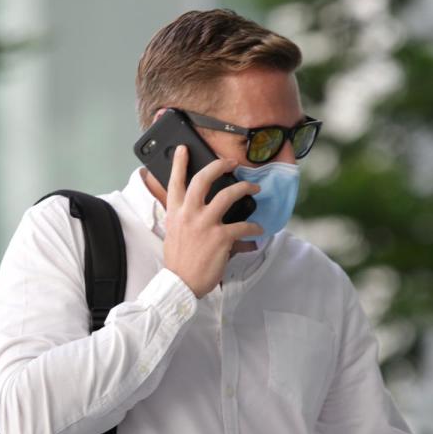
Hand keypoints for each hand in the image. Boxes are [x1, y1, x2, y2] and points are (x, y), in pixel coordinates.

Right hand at [162, 146, 262, 297]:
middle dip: (219, 166)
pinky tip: (258, 229)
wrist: (180, 284)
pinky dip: (253, 227)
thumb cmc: (179, 262)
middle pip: (203, 179)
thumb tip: (198, 212)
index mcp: (175, 213)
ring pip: (227, 195)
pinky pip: (242, 226)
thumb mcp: (174, 235)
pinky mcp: (220, 237)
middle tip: (231, 162)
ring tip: (254, 187)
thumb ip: (184, 219)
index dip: (179, 163)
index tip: (183, 149)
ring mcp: (205, 224)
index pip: (175, 182)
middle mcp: (189, 214)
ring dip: (244, 188)